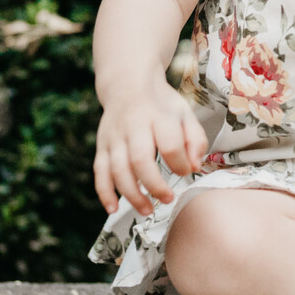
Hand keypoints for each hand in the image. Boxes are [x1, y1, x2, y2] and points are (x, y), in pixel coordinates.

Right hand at [93, 78, 209, 215]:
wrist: (127, 84)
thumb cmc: (161, 104)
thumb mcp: (184, 113)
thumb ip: (195, 139)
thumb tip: (194, 167)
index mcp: (158, 116)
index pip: (169, 143)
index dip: (179, 163)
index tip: (186, 172)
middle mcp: (133, 126)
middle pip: (140, 160)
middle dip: (154, 184)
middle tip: (167, 199)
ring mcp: (114, 137)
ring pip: (118, 170)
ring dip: (131, 194)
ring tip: (147, 210)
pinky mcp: (102, 146)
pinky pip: (99, 172)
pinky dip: (104, 192)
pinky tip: (113, 208)